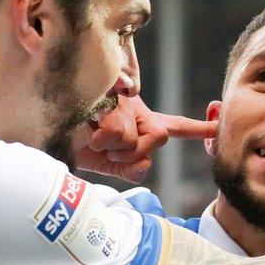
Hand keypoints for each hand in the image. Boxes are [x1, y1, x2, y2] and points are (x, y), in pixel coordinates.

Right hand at [74, 95, 216, 182]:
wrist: (45, 133)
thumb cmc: (74, 145)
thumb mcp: (108, 163)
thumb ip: (131, 168)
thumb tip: (143, 165)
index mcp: (138, 121)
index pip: (174, 125)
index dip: (198, 128)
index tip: (218, 125)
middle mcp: (135, 107)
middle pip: (159, 138)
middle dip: (135, 153)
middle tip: (108, 149)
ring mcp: (122, 100)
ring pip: (135, 140)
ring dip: (112, 149)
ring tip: (92, 137)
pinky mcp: (108, 96)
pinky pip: (119, 134)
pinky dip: (101, 143)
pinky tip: (86, 131)